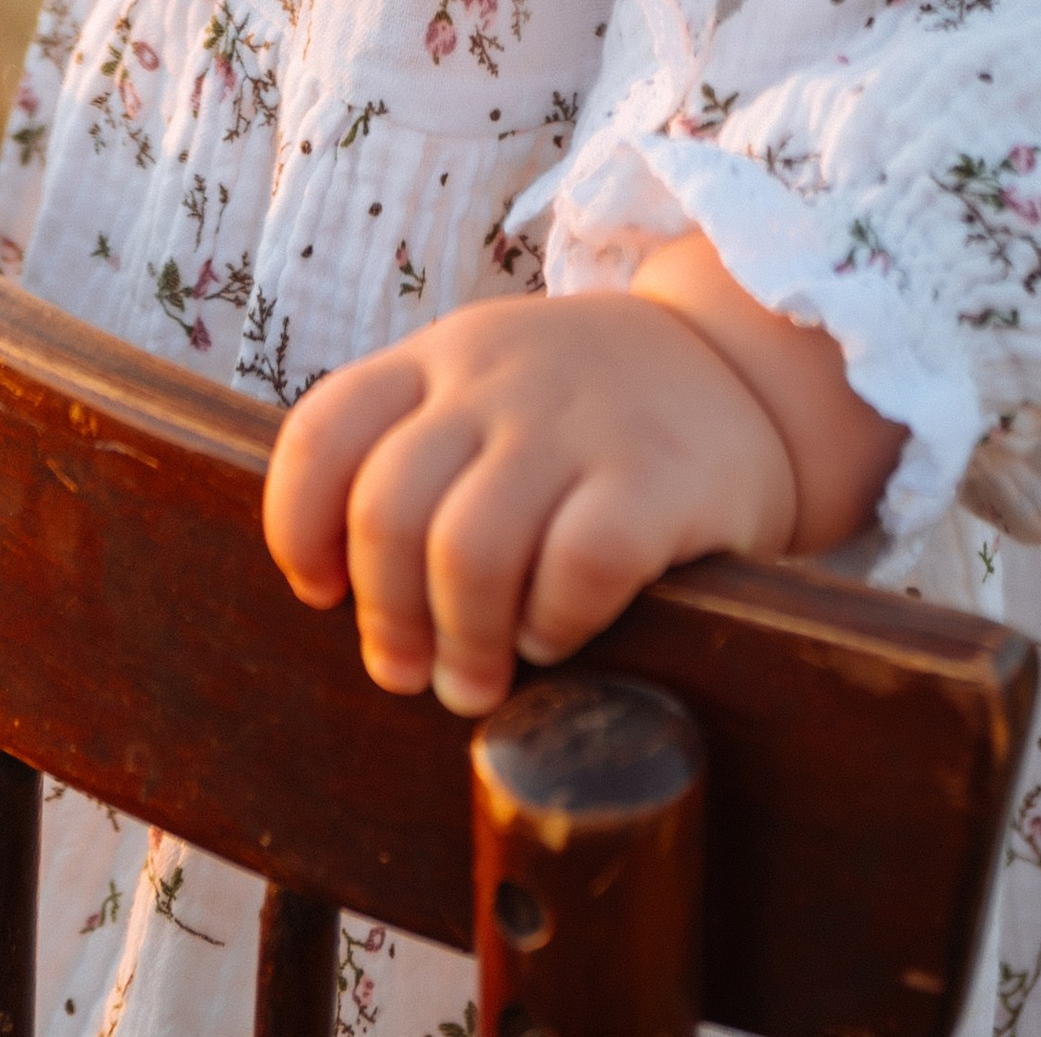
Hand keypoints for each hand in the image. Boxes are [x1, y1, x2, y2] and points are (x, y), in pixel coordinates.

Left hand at [261, 239, 902, 717]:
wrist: (742, 364)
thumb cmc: (584, 414)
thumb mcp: (488, 393)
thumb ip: (416, 460)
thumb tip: (341, 597)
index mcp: (441, 360)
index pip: (325, 428)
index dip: (298, 524)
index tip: (321, 589)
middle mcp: (498, 380)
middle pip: (389, 508)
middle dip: (386, 616)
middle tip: (410, 672)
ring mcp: (578, 423)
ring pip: (469, 548)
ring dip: (462, 641)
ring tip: (479, 679)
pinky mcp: (657, 476)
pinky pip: (580, 565)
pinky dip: (556, 621)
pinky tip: (561, 632)